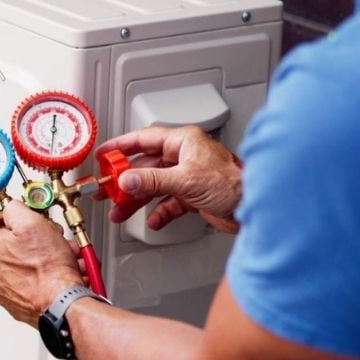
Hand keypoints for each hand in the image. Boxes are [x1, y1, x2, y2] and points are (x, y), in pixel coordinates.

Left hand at [0, 202, 83, 324]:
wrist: (61, 303)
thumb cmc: (48, 269)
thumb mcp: (32, 223)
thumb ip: (16, 209)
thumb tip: (12, 207)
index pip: (9, 229)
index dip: (31, 227)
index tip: (42, 230)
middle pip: (21, 248)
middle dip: (44, 244)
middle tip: (58, 245)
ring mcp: (4, 290)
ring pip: (30, 266)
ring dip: (50, 261)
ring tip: (67, 262)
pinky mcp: (18, 303)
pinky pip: (34, 284)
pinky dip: (49, 279)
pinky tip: (62, 276)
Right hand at [97, 126, 241, 233]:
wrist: (256, 207)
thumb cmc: (234, 183)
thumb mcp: (185, 180)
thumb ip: (151, 180)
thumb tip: (126, 180)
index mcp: (183, 142)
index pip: (143, 139)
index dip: (120, 147)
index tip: (103, 155)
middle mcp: (184, 157)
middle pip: (145, 166)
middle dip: (125, 180)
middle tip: (107, 189)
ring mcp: (188, 176)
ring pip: (154, 186)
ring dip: (137, 200)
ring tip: (121, 210)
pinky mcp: (193, 195)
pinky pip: (168, 202)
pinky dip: (159, 212)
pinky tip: (153, 220)